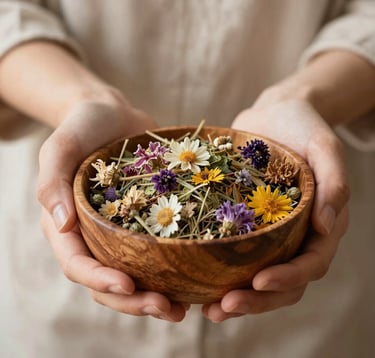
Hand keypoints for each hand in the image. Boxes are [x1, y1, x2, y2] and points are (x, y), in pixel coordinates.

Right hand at [37, 91, 187, 320]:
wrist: (114, 115)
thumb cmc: (83, 127)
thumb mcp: (60, 147)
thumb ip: (52, 182)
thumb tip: (60, 225)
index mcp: (67, 227)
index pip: (78, 264)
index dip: (100, 280)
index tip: (128, 283)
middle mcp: (93, 237)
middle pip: (108, 282)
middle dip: (134, 301)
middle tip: (166, 308)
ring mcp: (120, 233)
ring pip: (134, 276)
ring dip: (156, 296)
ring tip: (183, 309)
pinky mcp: (145, 224)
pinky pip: (156, 254)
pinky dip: (173, 272)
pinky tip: (195, 280)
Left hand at [202, 93, 349, 321]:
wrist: (274, 115)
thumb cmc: (303, 127)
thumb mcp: (324, 147)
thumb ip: (335, 182)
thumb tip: (330, 226)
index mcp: (320, 225)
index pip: (310, 262)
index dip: (288, 278)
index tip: (259, 281)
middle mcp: (295, 236)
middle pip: (283, 282)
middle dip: (256, 300)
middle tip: (224, 308)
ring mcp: (270, 234)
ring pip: (258, 277)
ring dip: (236, 298)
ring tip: (209, 310)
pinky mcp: (246, 226)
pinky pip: (235, 256)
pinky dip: (220, 273)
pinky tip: (197, 284)